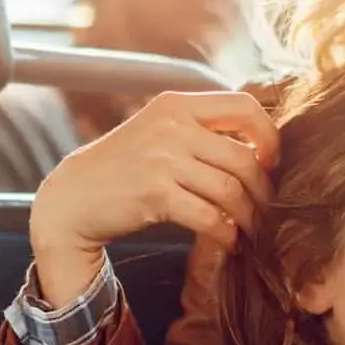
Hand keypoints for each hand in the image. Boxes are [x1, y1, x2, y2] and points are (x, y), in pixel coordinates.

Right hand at [28, 91, 278, 305]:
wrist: (74, 198)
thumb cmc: (123, 168)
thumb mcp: (157, 132)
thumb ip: (199, 130)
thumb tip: (260, 146)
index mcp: (176, 104)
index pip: (244, 106)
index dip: (269, 135)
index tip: (270, 162)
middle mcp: (171, 126)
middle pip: (243, 158)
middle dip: (263, 190)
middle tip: (265, 210)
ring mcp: (162, 159)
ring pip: (230, 190)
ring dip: (248, 217)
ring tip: (251, 230)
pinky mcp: (155, 194)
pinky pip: (209, 217)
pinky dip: (226, 233)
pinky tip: (228, 240)